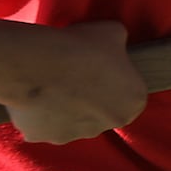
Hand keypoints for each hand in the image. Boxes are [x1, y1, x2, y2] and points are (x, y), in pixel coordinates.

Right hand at [3, 22, 147, 143]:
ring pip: (71, 120)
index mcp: (134, 102)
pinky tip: (36, 91)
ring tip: (54, 80)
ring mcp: (74, 134)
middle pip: (102, 111)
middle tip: (77, 73)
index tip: (101, 68)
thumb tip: (114, 46)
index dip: (115, 79)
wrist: (38, 64)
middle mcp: (108, 125)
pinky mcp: (41, 136)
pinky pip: (42, 124)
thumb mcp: (115, 33)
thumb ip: (120, 46)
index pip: (129, 94)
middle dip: (91, 96)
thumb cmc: (82, 48)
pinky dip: (39, 112)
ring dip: (65, 106)